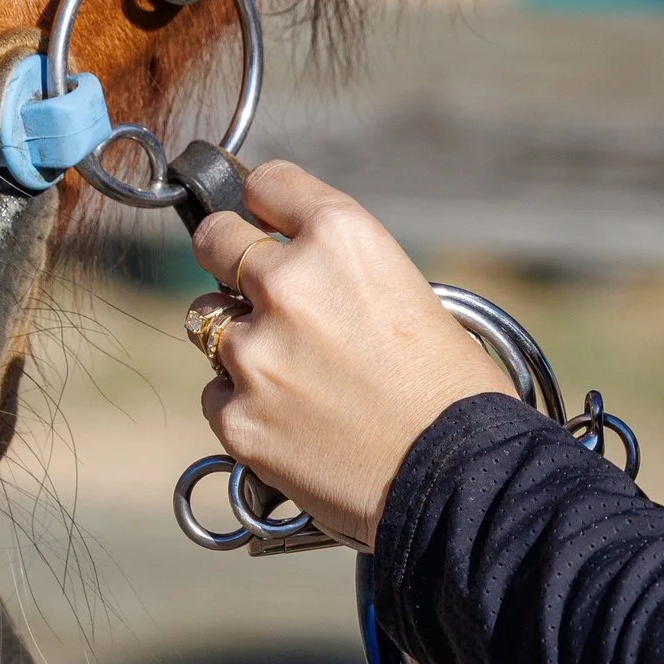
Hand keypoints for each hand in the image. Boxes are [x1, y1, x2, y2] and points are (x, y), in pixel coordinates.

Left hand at [192, 163, 513, 549]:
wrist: (458, 481)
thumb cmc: (453, 391)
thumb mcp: (407, 293)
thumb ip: (336, 272)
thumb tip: (288, 270)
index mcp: (341, 238)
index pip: (268, 182)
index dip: (266, 202)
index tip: (265, 217)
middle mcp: (288, 283)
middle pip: (214, 238)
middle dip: (227, 255)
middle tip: (248, 282)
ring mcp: (254, 352)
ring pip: (206, 321)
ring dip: (237, 337)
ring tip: (291, 373)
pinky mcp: (237, 416)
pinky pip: (216, 393)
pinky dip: (244, 403)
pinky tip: (293, 422)